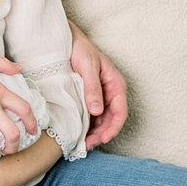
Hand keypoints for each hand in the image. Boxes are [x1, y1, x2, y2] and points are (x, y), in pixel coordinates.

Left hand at [68, 22, 127, 148]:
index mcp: (116, 84)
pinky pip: (92, 116)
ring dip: (95, 132)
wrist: (66, 41)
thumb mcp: (87, 67)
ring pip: (102, 120)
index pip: (120, 111)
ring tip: (83, 143)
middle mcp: (111, 92)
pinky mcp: (89, 98)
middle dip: (102, 134)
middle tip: (88, 145)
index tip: (103, 138)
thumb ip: (93, 88)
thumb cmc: (80, 49)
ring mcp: (100, 96)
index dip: (113, 127)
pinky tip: (79, 133)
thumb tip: (97, 111)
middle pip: (111, 119)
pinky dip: (88, 126)